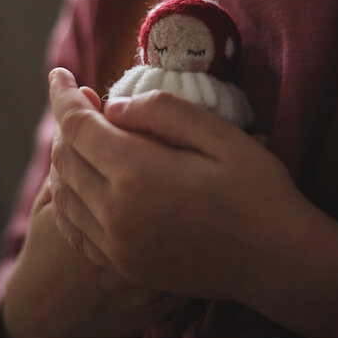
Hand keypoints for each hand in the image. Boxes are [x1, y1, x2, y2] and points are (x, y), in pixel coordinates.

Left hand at [49, 67, 337, 337]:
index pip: (77, 126)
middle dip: (65, 122)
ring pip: (64, 194)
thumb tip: (114, 109)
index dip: (63, 95)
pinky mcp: (125, 264)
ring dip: (63, 159)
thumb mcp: (220, 134)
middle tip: (81, 100)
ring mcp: (118, 246)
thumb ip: (162, 111)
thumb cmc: (257, 190)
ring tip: (82, 135)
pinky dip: (68, 198)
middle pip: (65, 158)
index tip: (59, 73)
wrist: (278, 260)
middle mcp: (117, 215)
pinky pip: (75, 228)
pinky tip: (82, 182)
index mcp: (139, 175)